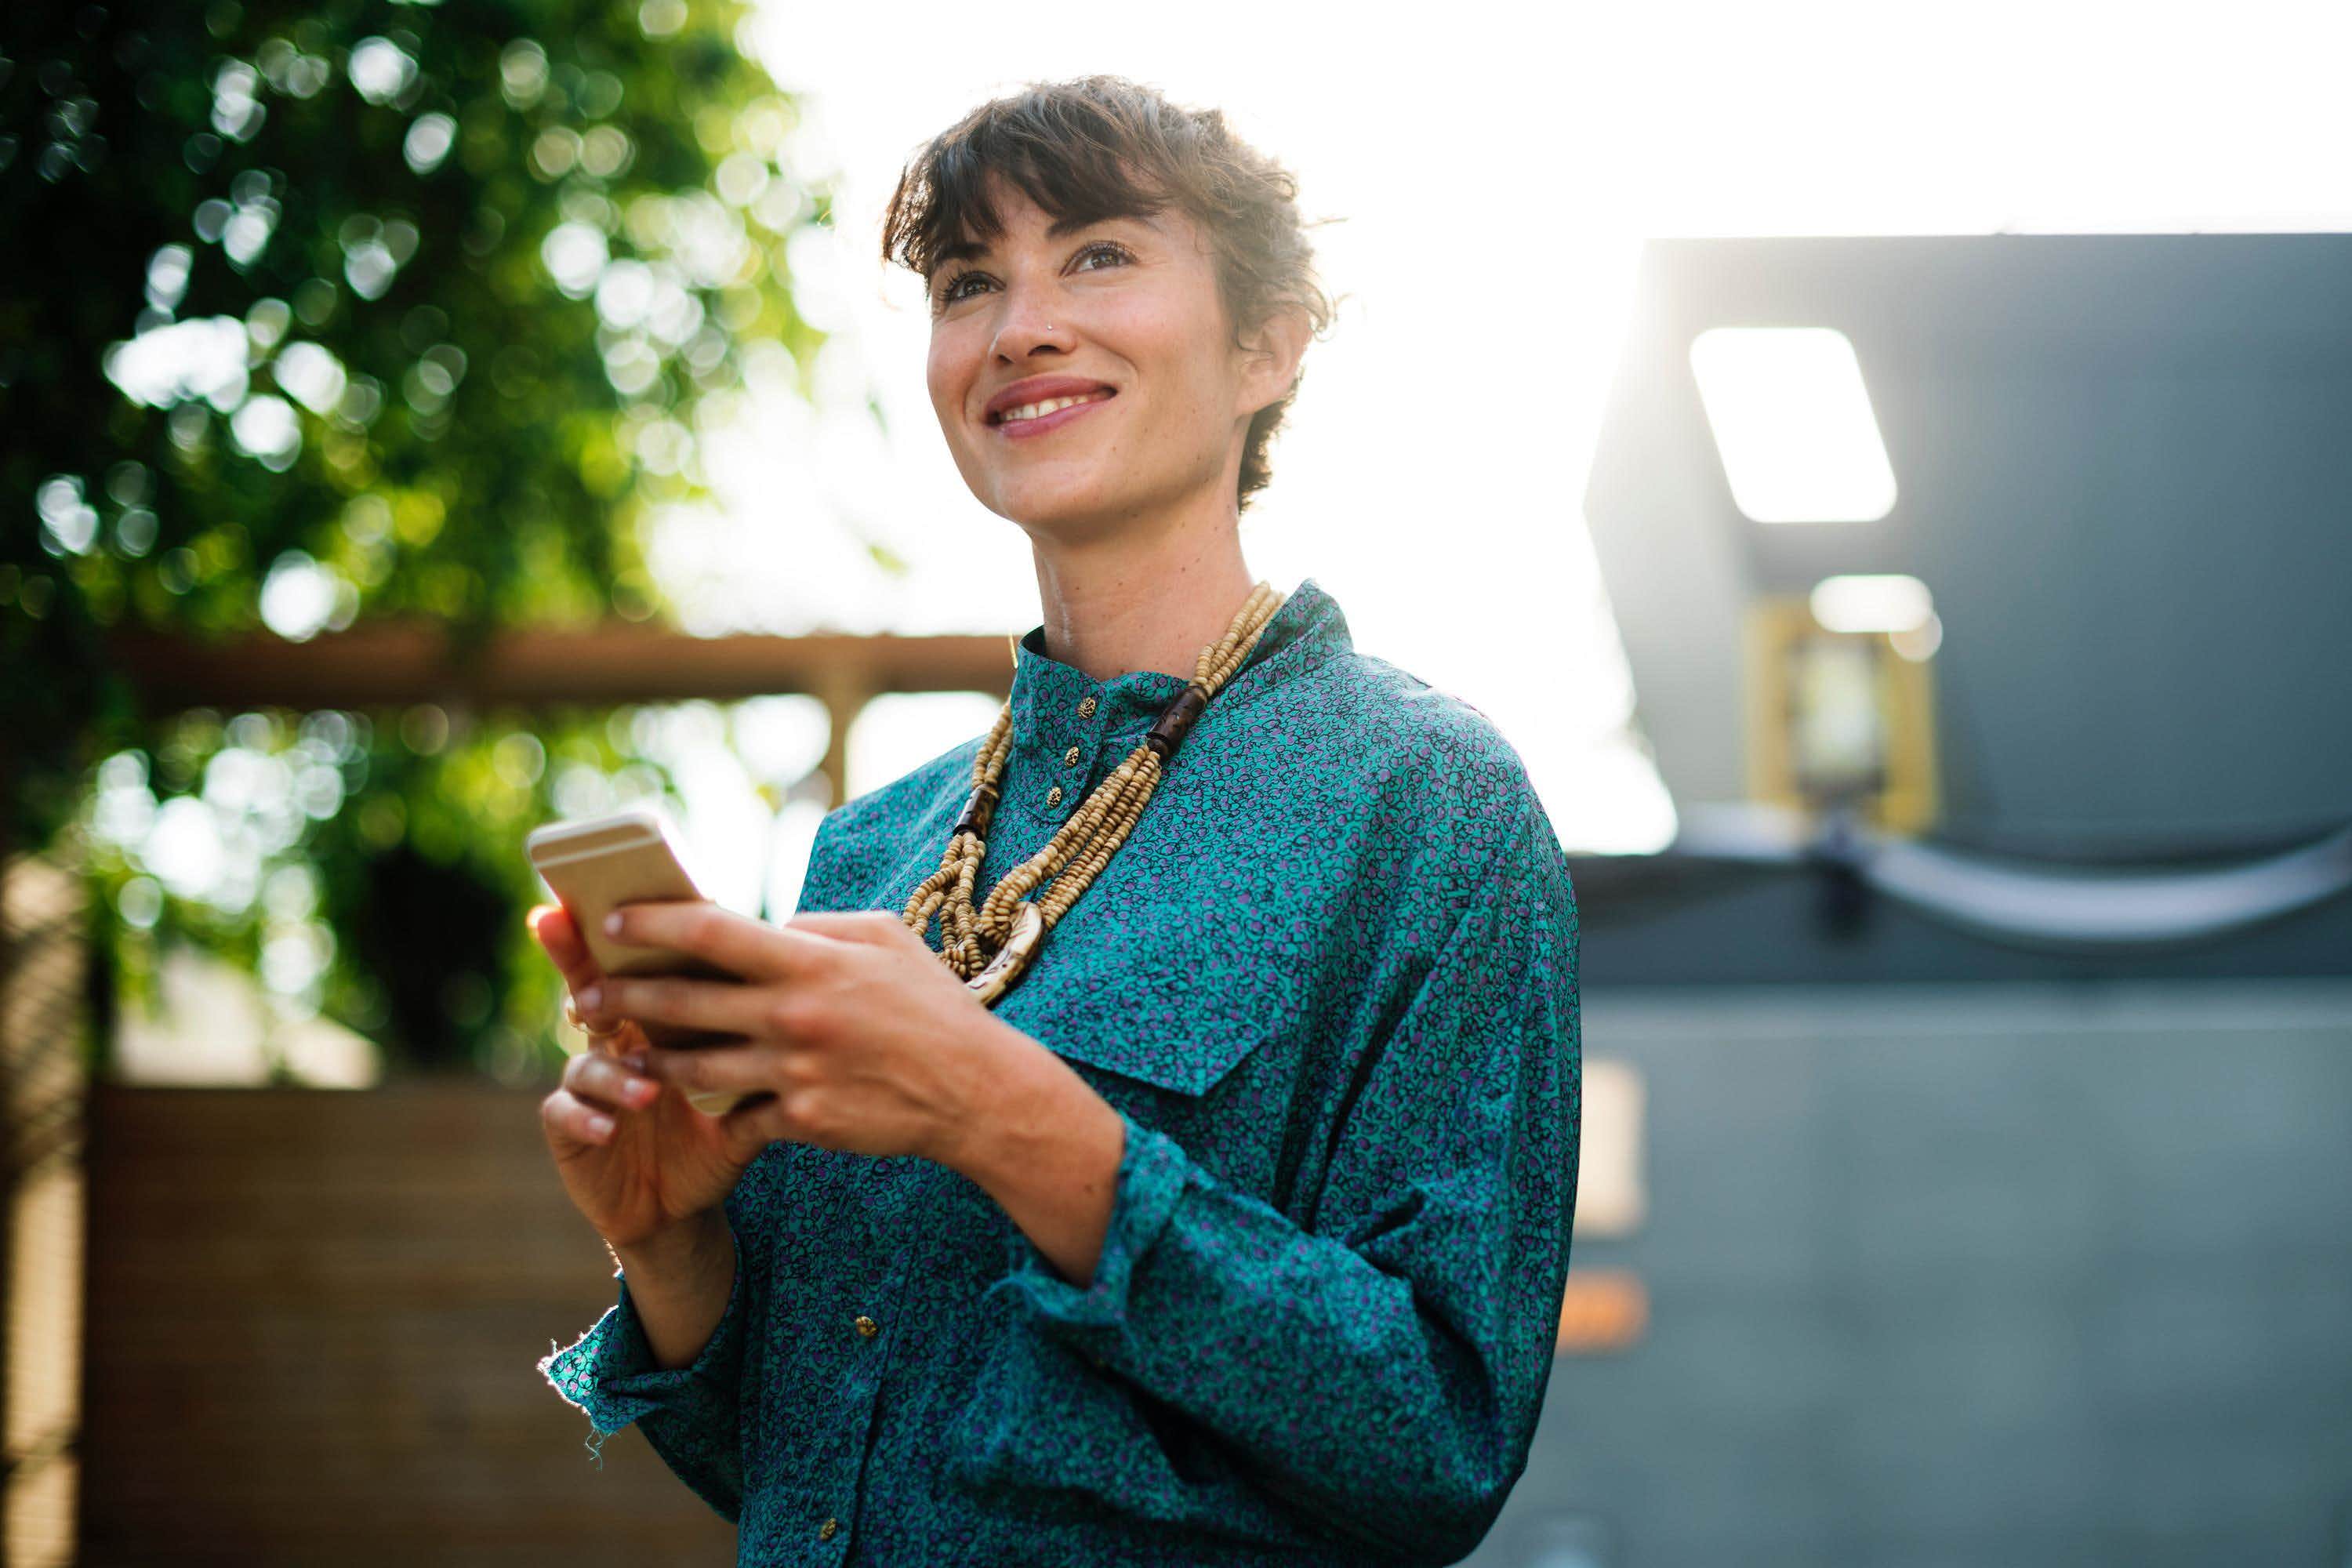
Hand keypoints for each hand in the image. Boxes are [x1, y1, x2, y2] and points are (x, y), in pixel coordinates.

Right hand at [529, 903, 761, 1249]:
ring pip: (586, 1059)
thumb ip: (764, 1033)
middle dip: (578, 966)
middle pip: (590, 989)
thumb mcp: (747, 1082)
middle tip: (579, 954)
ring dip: (614, 1071)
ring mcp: (587, 1082)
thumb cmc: (718, 1130)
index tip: (616, 899)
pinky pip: (564, 1114)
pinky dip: (586, 1116)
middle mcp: (615, 1039)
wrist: (683, 1202)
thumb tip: (808, 975)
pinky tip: (608, 1127)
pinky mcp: (570, 1128)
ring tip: (647, 1089)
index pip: (641, 963)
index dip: (624, 931)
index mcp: (657, 1017)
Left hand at [580, 902, 1032, 1170]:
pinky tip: (694, 1102)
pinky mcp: (800, 1121)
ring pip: (693, 1067)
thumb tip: (768, 926)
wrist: (974, 1091)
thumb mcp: (884, 938)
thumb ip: (818, 928)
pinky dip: (716, 1108)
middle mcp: (792, 1015)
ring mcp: (793, 1072)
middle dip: (621, 997)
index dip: (652, 923)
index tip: (613, 921)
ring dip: (651, 1059)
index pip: (709, 931)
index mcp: (809, 961)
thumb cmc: (931, 1005)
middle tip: (585, 995)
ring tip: (626, 1052)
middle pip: (680, 1002)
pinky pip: (738, 1114)